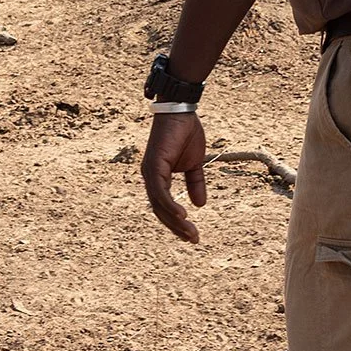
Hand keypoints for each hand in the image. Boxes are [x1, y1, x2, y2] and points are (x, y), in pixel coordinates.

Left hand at [140, 112, 206, 242]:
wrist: (181, 111)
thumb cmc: (185, 133)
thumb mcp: (194, 164)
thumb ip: (195, 183)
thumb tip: (200, 205)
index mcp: (158, 177)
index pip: (164, 207)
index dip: (177, 223)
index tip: (192, 235)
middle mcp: (150, 177)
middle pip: (160, 210)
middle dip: (177, 227)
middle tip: (194, 239)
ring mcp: (150, 172)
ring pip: (159, 204)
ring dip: (175, 221)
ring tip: (190, 233)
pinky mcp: (154, 165)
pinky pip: (160, 192)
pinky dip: (170, 205)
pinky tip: (183, 216)